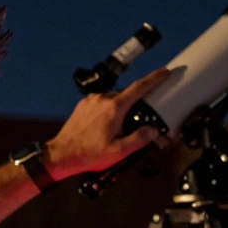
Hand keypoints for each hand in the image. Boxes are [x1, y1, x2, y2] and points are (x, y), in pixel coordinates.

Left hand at [42, 68, 171, 181]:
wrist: (62, 154)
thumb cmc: (89, 153)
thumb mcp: (120, 151)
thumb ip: (140, 139)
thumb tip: (153, 130)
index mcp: (115, 108)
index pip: (139, 87)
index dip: (154, 79)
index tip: (164, 73)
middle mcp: (103, 99)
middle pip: (127, 97)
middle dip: (135, 107)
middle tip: (137, 123)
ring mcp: (92, 100)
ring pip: (114, 101)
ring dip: (121, 111)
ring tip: (117, 131)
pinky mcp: (84, 105)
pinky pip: (102, 104)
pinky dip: (108, 112)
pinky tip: (105, 128)